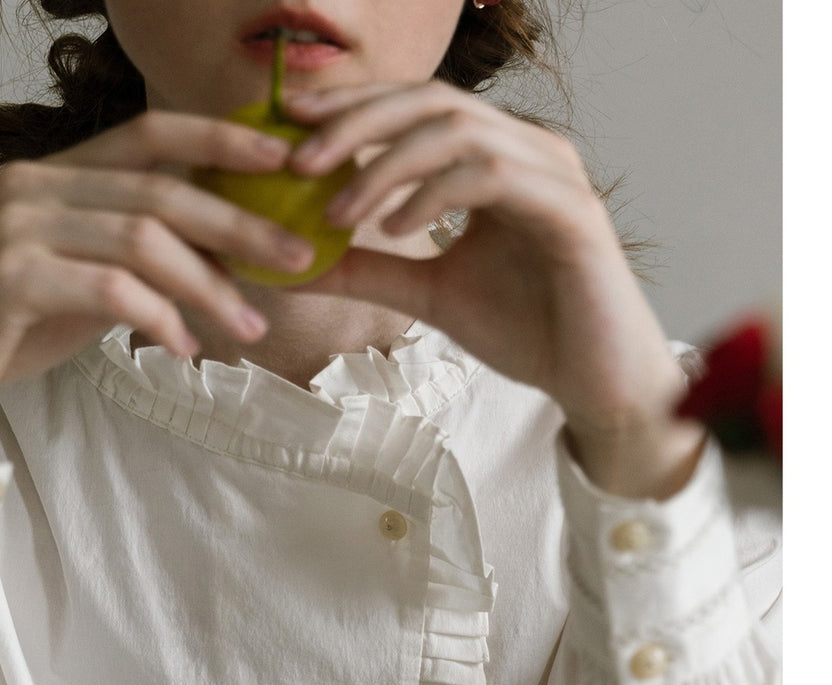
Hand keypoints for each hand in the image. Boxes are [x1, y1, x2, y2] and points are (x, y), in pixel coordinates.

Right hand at [0, 112, 316, 472]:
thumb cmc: (3, 331)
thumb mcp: (77, 283)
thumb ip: (131, 259)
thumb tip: (220, 261)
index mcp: (52, 175)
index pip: (149, 133)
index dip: (221, 141)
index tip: (286, 164)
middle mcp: (32, 186)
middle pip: (160, 188)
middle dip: (240, 225)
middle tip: (298, 259)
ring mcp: (16, 228)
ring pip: (142, 239)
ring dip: (209, 286)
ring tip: (250, 326)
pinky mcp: (8, 278)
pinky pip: (109, 289)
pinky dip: (159, 318)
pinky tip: (185, 347)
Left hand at [284, 82, 703, 498]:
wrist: (595, 384)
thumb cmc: (527, 333)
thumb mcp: (427, 295)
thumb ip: (367, 270)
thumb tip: (293, 262)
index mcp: (497, 157)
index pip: (416, 106)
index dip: (352, 105)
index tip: (288, 120)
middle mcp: (529, 150)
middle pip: (431, 101)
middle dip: (356, 122)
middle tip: (296, 158)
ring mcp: (554, 175)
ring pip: (458, 131)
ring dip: (386, 166)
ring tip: (336, 212)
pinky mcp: (572, 212)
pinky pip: (493, 177)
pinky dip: (436, 195)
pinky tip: (394, 229)